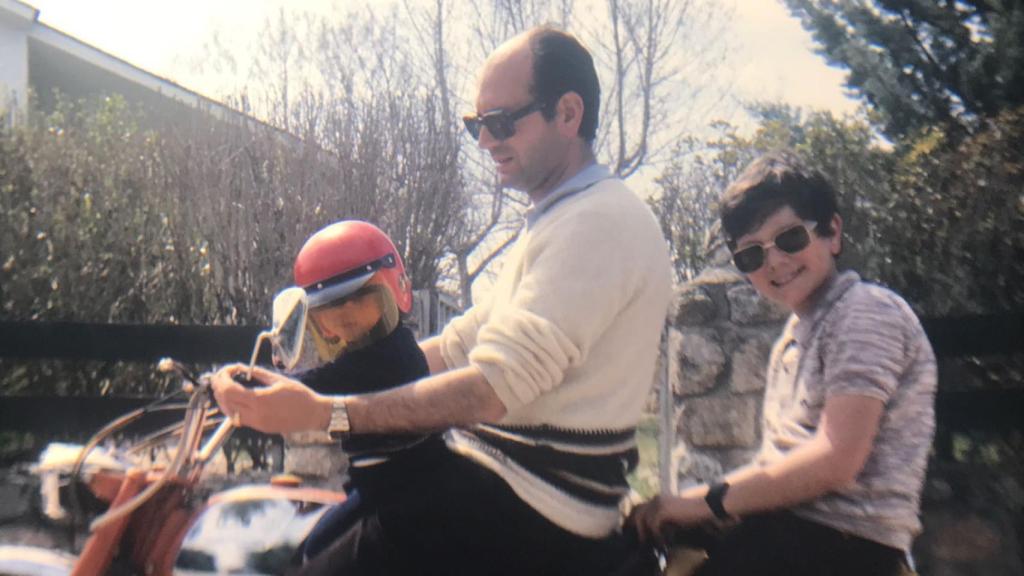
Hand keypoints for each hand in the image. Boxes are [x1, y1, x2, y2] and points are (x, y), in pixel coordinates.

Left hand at [210, 364, 329, 433]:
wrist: (314, 414)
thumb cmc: (300, 396)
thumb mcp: (279, 380)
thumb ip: (259, 374)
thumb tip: (243, 368)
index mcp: (260, 400)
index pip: (229, 390)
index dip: (223, 378)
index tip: (228, 370)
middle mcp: (255, 414)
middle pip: (225, 402)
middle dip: (219, 387)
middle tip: (223, 376)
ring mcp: (257, 423)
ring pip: (229, 413)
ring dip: (223, 399)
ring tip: (226, 387)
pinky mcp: (261, 428)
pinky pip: (239, 419)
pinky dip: (233, 408)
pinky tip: (236, 399)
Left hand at [627, 494, 704, 547]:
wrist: (703, 508)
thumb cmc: (689, 514)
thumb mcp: (671, 517)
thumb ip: (660, 521)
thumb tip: (649, 532)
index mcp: (656, 499)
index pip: (639, 509)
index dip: (634, 520)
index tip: (634, 532)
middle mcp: (655, 499)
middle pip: (637, 513)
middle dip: (635, 527)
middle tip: (640, 540)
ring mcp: (658, 503)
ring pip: (643, 520)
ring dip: (647, 534)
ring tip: (651, 544)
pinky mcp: (663, 510)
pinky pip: (653, 525)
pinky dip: (656, 535)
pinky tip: (661, 542)